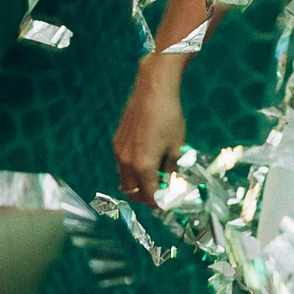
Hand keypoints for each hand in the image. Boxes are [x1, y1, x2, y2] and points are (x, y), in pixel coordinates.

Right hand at [111, 61, 186, 208]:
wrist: (153, 90)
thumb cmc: (169, 117)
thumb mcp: (177, 147)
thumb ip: (172, 170)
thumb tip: (171, 185)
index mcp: (143, 166)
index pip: (150, 197)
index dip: (161, 203)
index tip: (170, 202)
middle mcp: (126, 162)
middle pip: (133, 192)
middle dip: (148, 195)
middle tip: (163, 190)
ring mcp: (118, 151)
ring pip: (126, 179)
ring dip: (139, 182)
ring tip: (157, 173)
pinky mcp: (116, 141)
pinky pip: (123, 164)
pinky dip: (133, 169)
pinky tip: (147, 156)